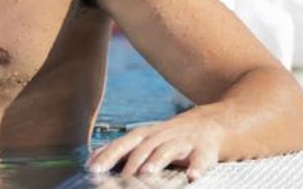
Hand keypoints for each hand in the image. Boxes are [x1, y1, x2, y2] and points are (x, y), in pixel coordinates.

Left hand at [86, 109, 223, 182]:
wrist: (211, 123)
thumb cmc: (170, 136)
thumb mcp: (144, 139)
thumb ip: (121, 150)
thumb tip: (91, 160)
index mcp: (144, 135)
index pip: (122, 144)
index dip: (107, 155)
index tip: (92, 168)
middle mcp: (161, 136)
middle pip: (142, 146)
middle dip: (129, 161)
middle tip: (119, 178)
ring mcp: (182, 141)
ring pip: (167, 150)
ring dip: (157, 160)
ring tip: (147, 173)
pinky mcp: (204, 149)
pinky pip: (201, 159)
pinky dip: (197, 167)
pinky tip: (193, 177)